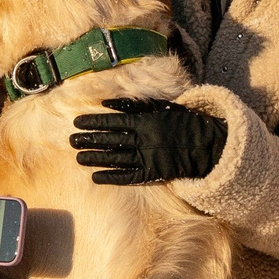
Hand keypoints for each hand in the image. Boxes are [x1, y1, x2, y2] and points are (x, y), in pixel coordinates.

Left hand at [70, 97, 227, 185]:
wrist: (207, 145)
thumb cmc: (184, 122)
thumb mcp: (163, 106)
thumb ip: (137, 105)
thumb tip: (111, 102)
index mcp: (146, 121)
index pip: (113, 121)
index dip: (94, 122)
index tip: (77, 122)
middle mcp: (143, 140)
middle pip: (110, 140)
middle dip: (89, 140)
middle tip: (71, 140)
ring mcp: (147, 158)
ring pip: (115, 158)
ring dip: (95, 158)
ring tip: (78, 157)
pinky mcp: (152, 173)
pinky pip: (128, 177)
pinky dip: (111, 177)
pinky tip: (95, 176)